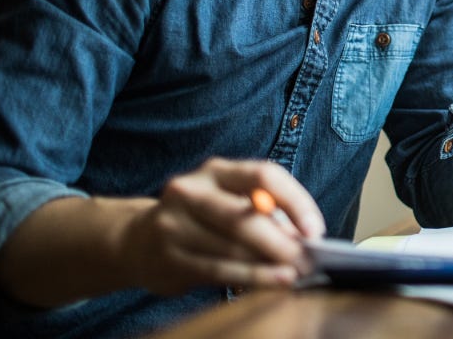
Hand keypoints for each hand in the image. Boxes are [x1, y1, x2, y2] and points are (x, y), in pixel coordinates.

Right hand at [122, 158, 325, 294]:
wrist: (137, 240)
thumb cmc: (202, 219)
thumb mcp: (229, 201)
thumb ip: (264, 211)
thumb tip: (304, 237)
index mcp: (215, 171)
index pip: (263, 176)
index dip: (294, 202)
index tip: (314, 229)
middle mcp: (190, 191)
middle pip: (244, 216)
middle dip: (281, 241)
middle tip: (307, 259)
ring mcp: (174, 225)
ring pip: (231, 247)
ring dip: (269, 264)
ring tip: (295, 273)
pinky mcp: (168, 258)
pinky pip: (217, 270)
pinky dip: (251, 277)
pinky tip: (273, 282)